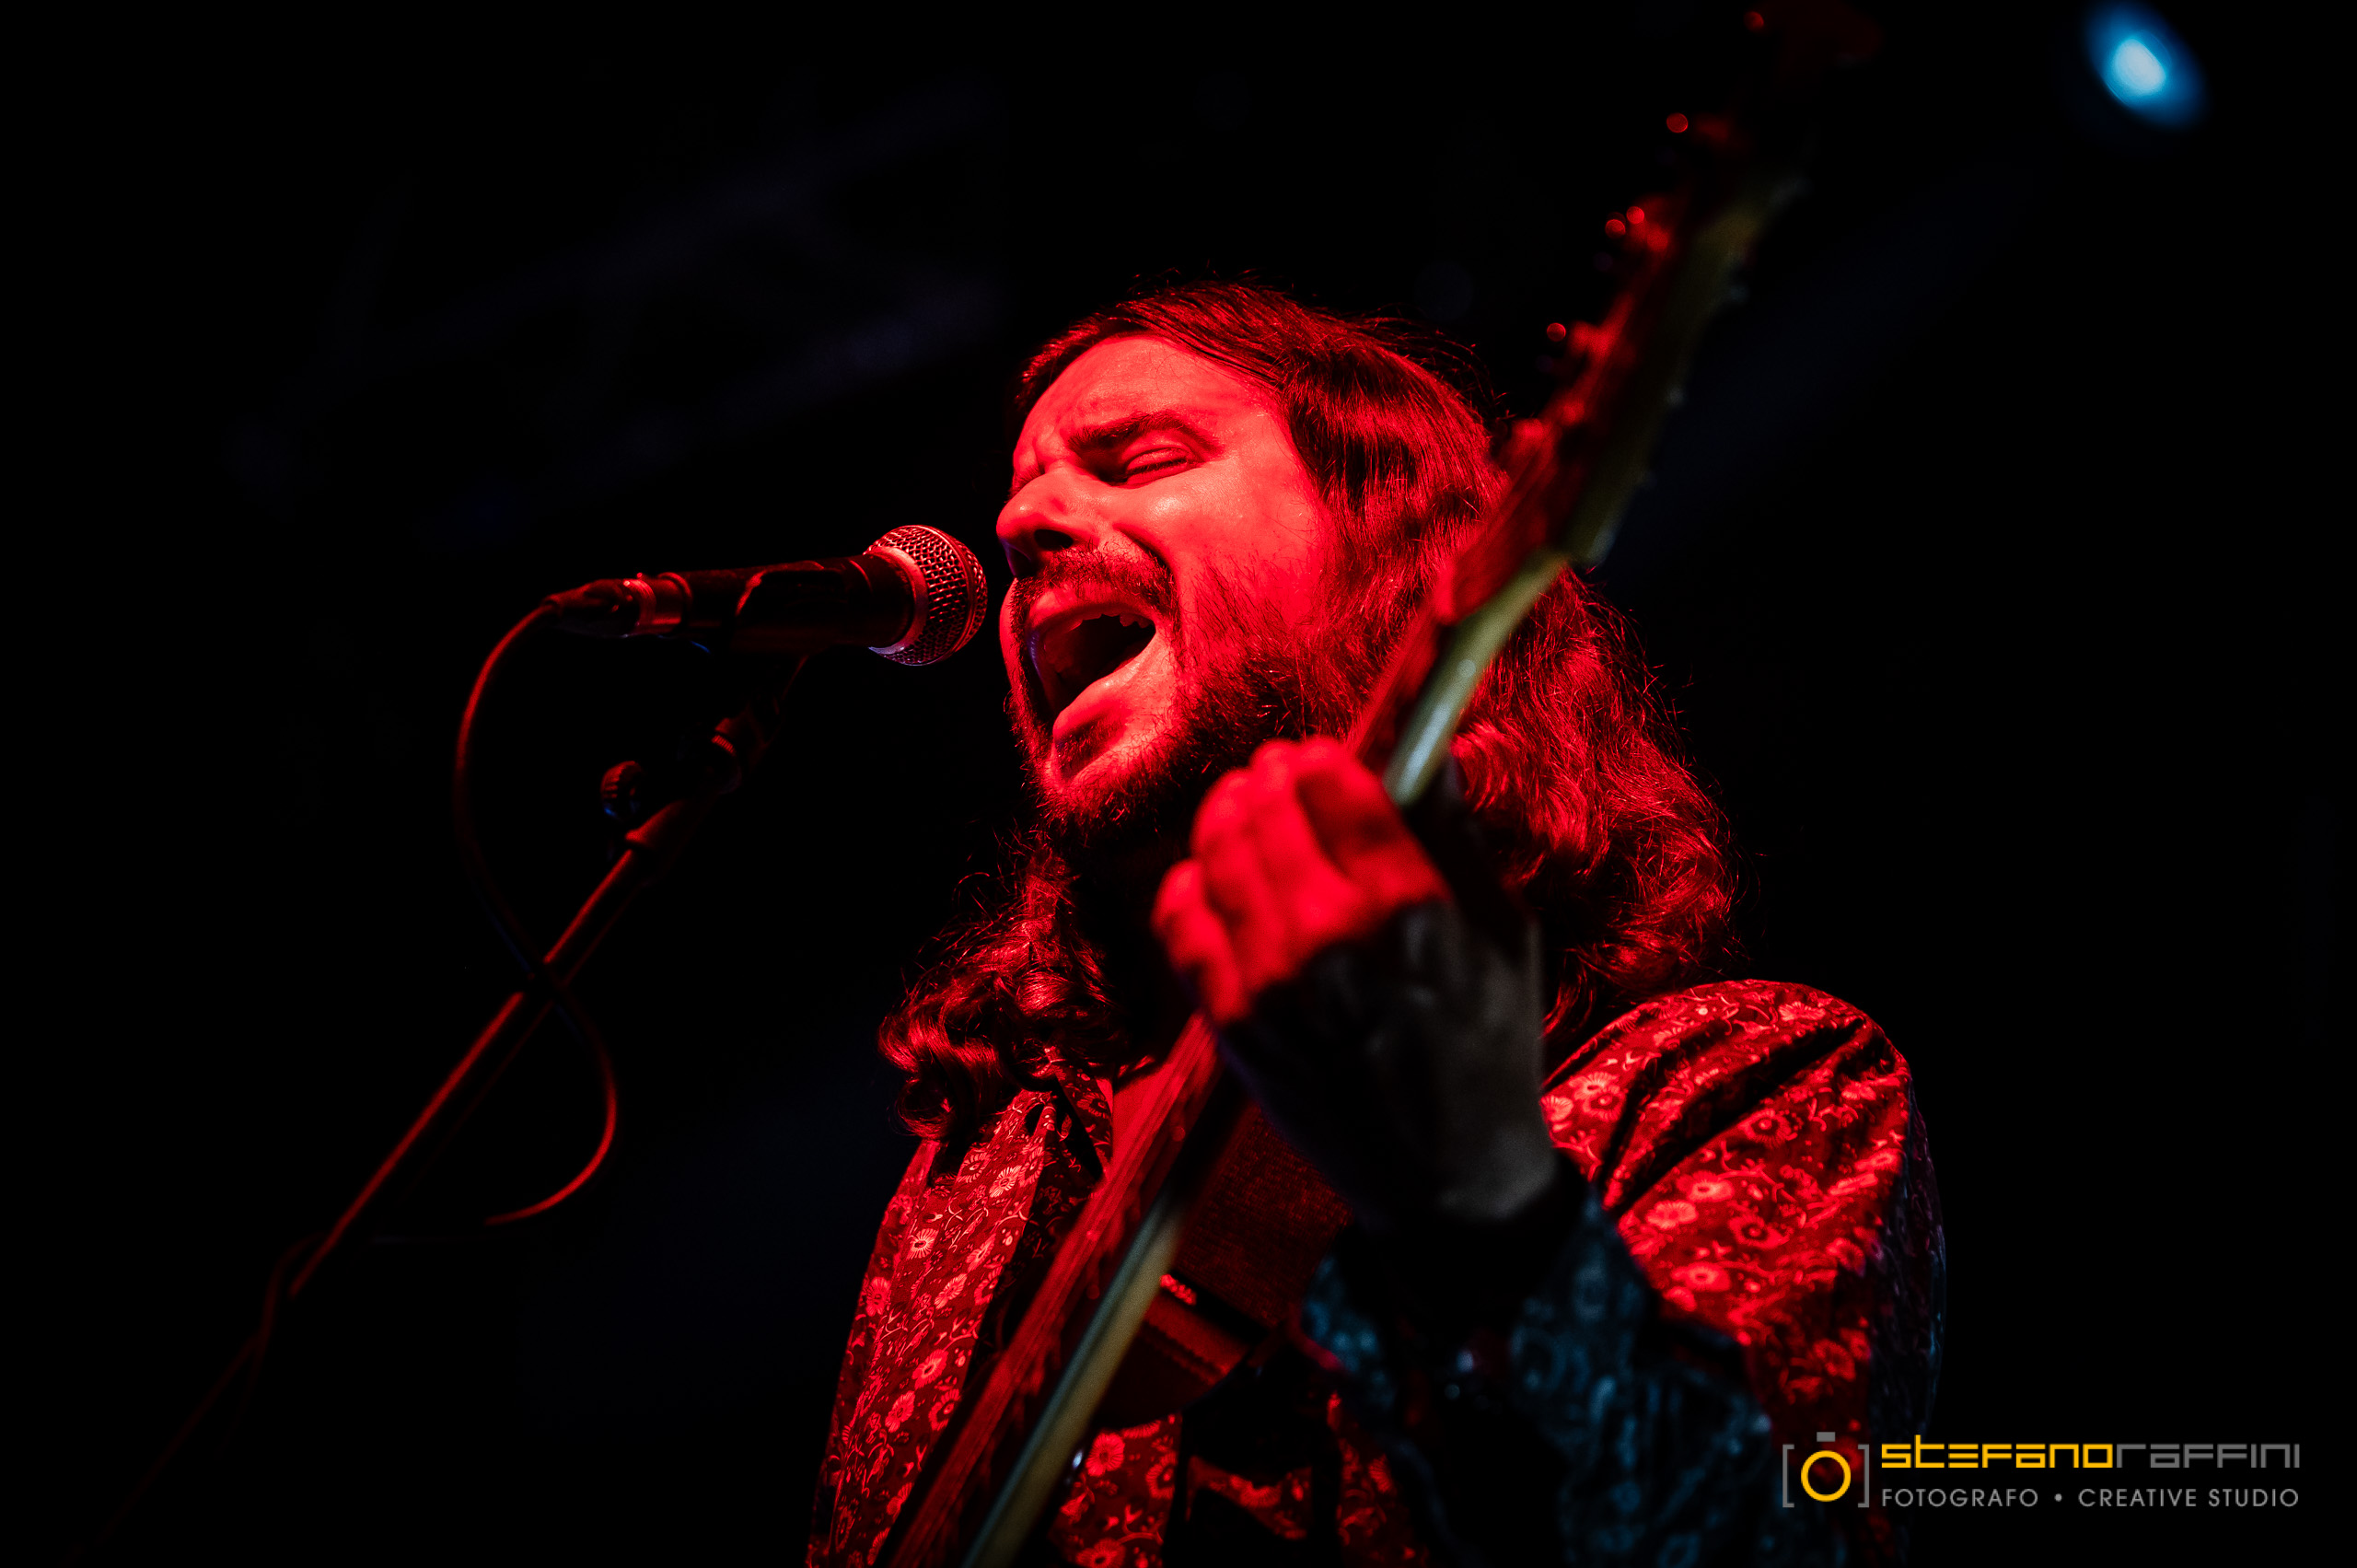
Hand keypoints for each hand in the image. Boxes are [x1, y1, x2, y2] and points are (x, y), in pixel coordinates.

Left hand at [1152, 739, 1559, 1233]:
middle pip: (1267, 813)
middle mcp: (1334, 943)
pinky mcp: (1234, 1028)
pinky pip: (1181, 927)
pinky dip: (1184, 889)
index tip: (1314, 757)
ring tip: (1234, 810)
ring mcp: (1274, 988)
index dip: (1317, 760)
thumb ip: (1456, 837)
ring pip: (1217, 858)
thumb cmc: (1488, 1045)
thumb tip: (1431, 750)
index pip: (1337, 790)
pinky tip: (1200, 878)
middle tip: (1269, 776)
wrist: (1449, 1178)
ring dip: (1221, 820)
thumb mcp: (1505, 934)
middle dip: (1266, 781)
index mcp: (1412, 911)